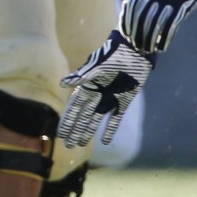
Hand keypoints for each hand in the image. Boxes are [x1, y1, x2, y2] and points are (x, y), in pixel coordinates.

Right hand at [58, 29, 155, 147]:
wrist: (135, 50)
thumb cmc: (114, 55)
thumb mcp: (97, 65)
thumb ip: (82, 77)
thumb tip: (62, 84)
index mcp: (87, 86)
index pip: (74, 108)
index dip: (67, 121)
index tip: (60, 134)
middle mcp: (96, 94)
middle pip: (83, 116)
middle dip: (75, 130)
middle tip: (69, 145)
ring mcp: (109, 99)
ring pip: (95, 119)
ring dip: (88, 131)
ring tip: (81, 144)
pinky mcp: (123, 101)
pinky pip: (115, 118)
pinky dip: (110, 129)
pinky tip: (105, 141)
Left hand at [116, 0, 196, 53]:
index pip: (130, 9)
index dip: (127, 24)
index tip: (126, 36)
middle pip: (141, 19)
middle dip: (137, 35)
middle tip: (136, 46)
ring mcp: (168, 0)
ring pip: (155, 25)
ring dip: (150, 40)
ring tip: (148, 50)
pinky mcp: (182, 7)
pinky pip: (170, 27)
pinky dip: (165, 39)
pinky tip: (162, 47)